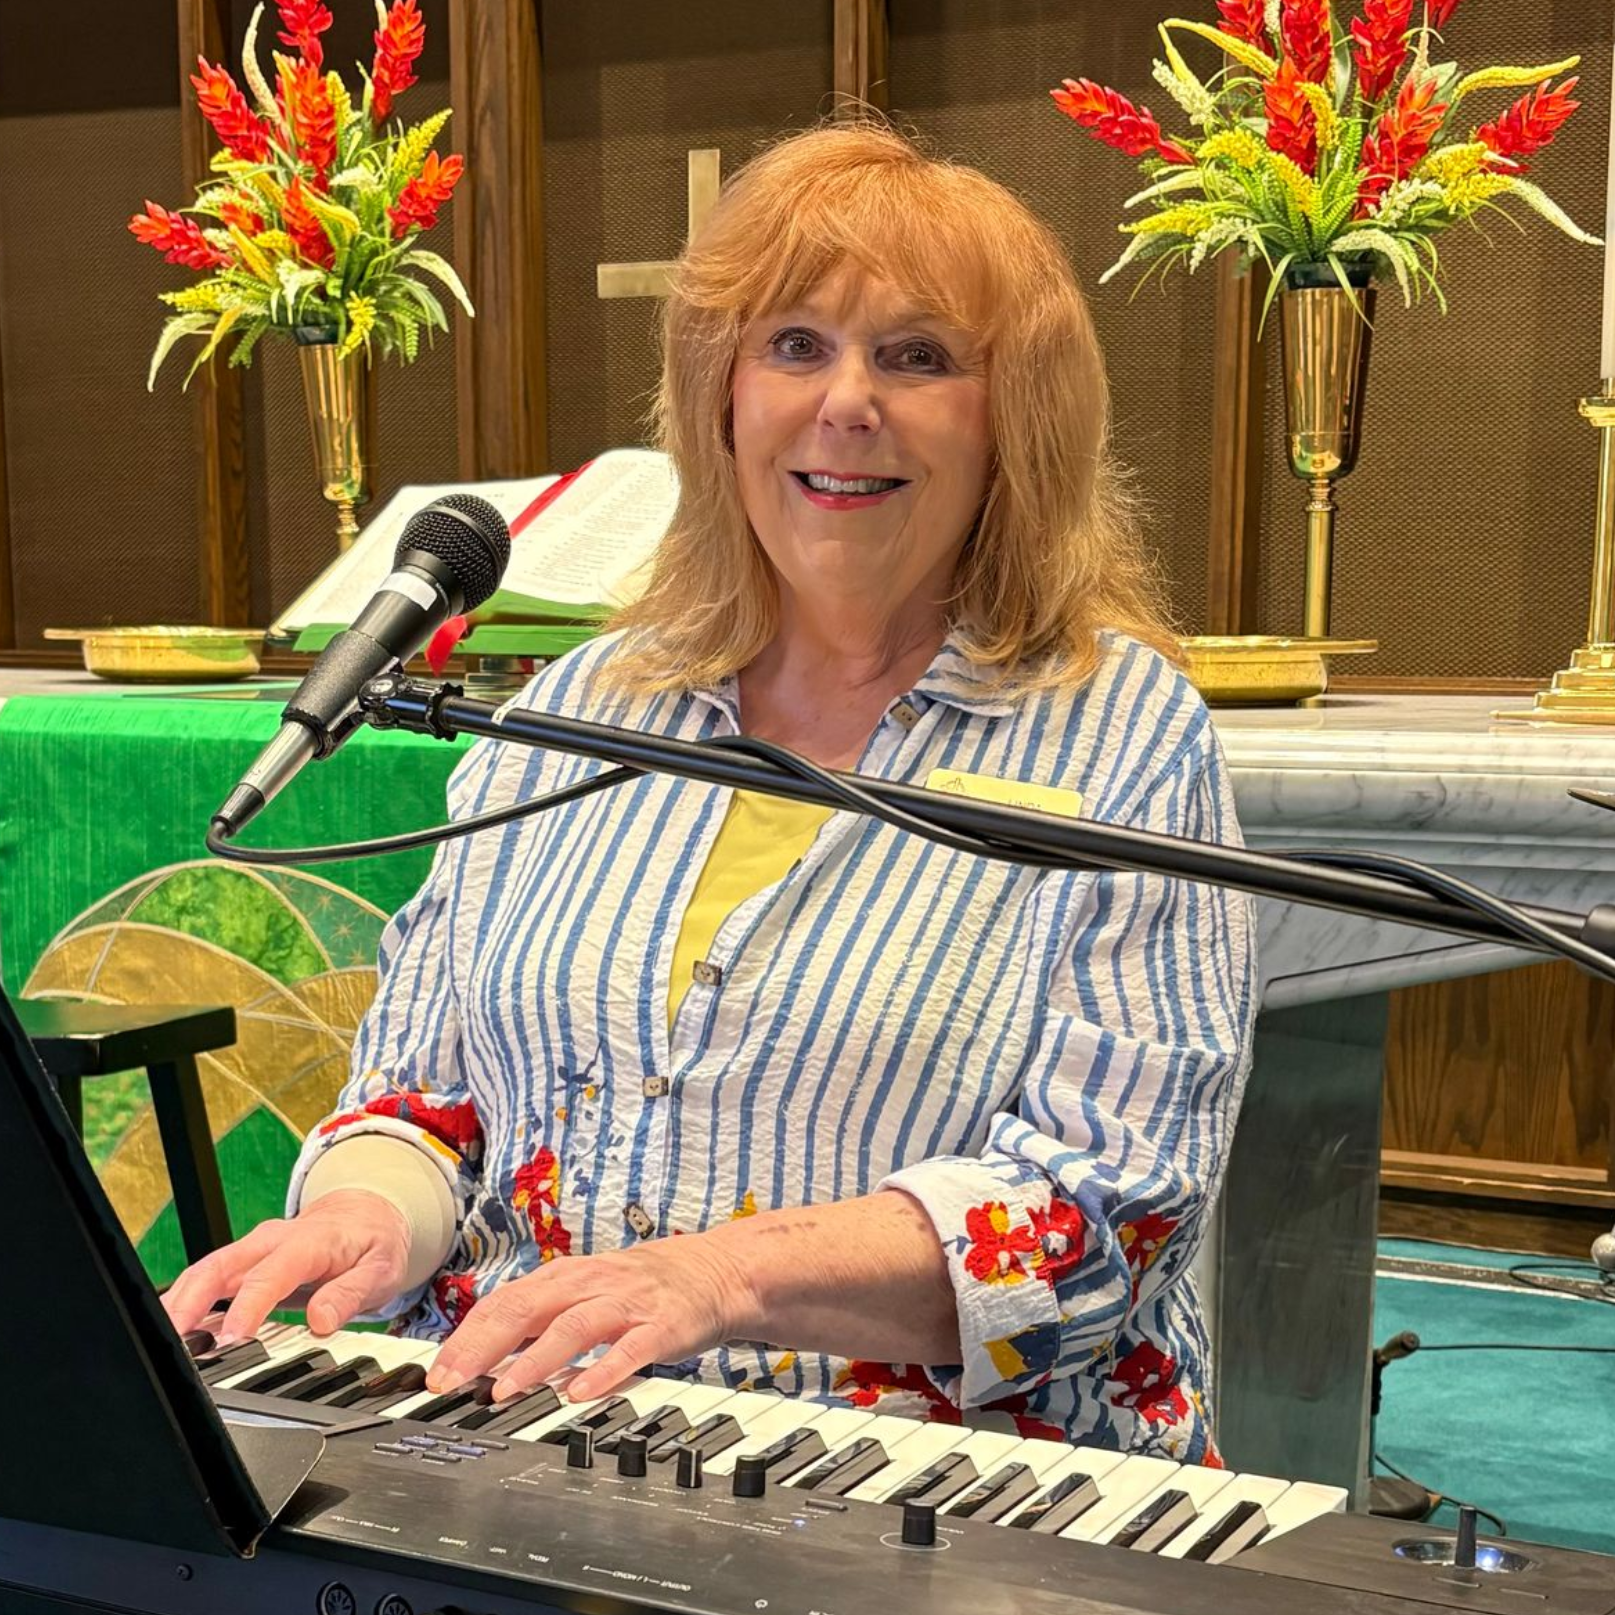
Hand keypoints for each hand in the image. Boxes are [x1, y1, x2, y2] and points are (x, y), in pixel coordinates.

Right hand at [160, 1189, 412, 1342]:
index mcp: (307, 1242)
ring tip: (162, 1346)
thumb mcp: (380, 1269)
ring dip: (179, 1306)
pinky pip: (208, 1279)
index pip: (269, 1275)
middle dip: (189, 1304)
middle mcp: (271, 1241)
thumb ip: (351, 1294)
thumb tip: (322, 1322)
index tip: (231, 1341)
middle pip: (218, 1267)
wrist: (368, 1213)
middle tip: (172, 1346)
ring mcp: (252, 1250)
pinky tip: (174, 1333)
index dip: (246, 1307)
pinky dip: (186, 1304)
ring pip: (204, 1272)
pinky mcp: (244, 1262)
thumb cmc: (373, 1243)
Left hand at [425, 1233, 758, 1403]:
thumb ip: (540, 1318)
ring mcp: (627, 1303)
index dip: (468, 1336)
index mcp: (566, 1277)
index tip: (438, 1371)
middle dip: (485, 1346)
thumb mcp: (584, 1292)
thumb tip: (484, 1354)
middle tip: (452, 1382)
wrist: (713, 1271)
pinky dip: (604, 1369)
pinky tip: (580, 1391)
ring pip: (574, 1326)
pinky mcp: (662, 1325)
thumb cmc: (640, 1288)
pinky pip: (630, 1348)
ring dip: (535, 1359)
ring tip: (504, 1389)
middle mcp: (591, 1284)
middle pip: (529, 1308)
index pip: (505, 1301)